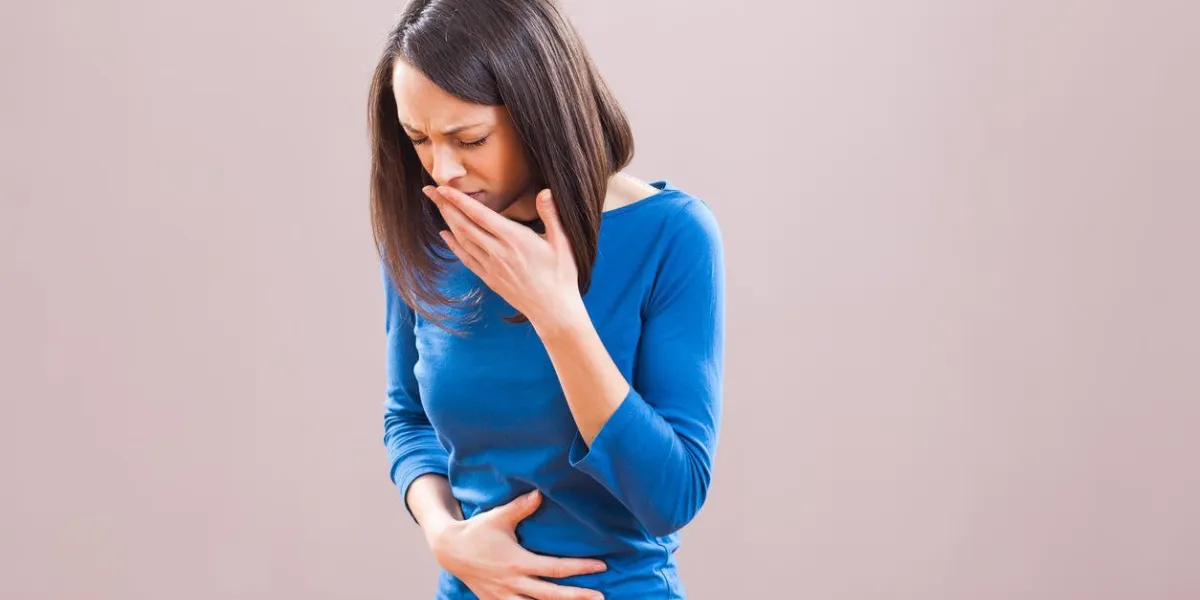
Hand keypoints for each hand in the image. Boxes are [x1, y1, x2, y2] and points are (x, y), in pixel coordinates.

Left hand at [425, 186, 583, 327]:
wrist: (553, 310)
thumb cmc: (561, 275)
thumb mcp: (562, 242)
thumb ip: (551, 215)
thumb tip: (545, 191)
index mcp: (515, 239)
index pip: (481, 215)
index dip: (460, 200)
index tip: (444, 188)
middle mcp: (498, 252)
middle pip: (465, 225)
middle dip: (446, 206)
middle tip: (429, 190)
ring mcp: (491, 267)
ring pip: (463, 240)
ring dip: (448, 221)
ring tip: (437, 205)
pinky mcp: (489, 278)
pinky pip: (466, 258)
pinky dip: (453, 245)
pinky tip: (445, 234)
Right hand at [426, 489, 606, 599]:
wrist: (449, 550)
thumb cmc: (477, 531)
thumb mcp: (498, 517)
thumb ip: (521, 507)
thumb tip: (540, 493)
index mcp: (517, 562)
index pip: (555, 568)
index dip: (580, 568)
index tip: (601, 567)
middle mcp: (512, 584)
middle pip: (551, 596)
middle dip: (577, 597)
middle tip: (600, 597)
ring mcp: (503, 597)